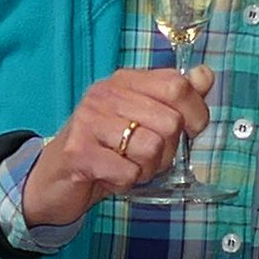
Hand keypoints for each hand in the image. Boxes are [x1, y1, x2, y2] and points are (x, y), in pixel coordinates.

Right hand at [16, 64, 214, 230]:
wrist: (53, 179)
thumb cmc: (104, 149)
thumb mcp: (142, 119)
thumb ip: (175, 98)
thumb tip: (205, 76)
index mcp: (125, 81)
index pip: (177, 85)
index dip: (196, 113)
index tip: (192, 131)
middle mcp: (105, 94)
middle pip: (169, 123)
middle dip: (167, 151)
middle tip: (146, 157)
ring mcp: (89, 121)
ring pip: (150, 149)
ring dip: (146, 169)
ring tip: (126, 166)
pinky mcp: (79, 152)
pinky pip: (127, 172)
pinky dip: (125, 182)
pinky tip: (110, 176)